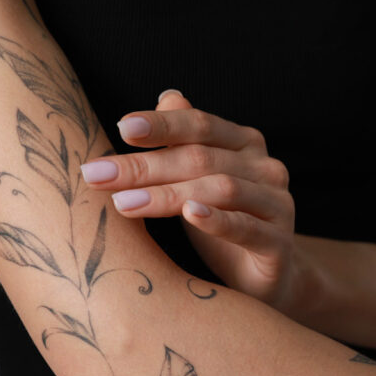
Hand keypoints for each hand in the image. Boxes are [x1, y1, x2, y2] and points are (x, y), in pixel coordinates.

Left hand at [80, 89, 303, 310]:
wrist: (265, 279)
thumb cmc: (224, 224)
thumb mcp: (198, 181)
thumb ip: (185, 142)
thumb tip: (168, 96)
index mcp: (245, 144)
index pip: (200, 125)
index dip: (162, 124)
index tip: (121, 127)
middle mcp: (266, 167)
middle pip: (201, 158)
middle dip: (145, 165)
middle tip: (97, 174)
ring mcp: (277, 204)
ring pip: (221, 189)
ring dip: (167, 194)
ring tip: (123, 203)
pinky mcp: (278, 244)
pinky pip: (246, 227)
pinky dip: (216, 220)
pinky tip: (189, 214)